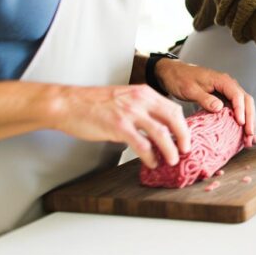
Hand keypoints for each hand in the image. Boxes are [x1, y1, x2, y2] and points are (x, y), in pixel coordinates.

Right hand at [55, 85, 191, 168]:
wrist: (68, 103)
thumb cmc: (93, 103)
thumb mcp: (125, 98)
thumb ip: (142, 108)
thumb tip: (157, 126)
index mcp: (144, 92)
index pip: (173, 109)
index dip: (183, 125)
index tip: (186, 138)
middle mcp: (140, 100)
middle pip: (173, 118)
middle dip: (183, 137)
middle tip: (186, 150)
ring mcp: (130, 113)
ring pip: (161, 133)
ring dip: (170, 149)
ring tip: (173, 160)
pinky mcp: (118, 127)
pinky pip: (141, 144)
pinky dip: (149, 156)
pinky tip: (151, 162)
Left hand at [155, 59, 255, 145]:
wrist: (172, 72)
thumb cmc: (180, 79)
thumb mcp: (190, 89)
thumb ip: (205, 98)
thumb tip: (219, 108)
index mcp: (222, 80)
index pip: (237, 95)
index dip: (241, 110)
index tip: (241, 124)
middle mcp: (229, 85)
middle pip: (246, 101)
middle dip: (250, 119)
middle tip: (250, 136)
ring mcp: (228, 92)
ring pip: (245, 106)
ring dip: (249, 122)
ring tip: (250, 140)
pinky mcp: (224, 98)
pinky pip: (237, 109)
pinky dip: (242, 121)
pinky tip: (243, 133)